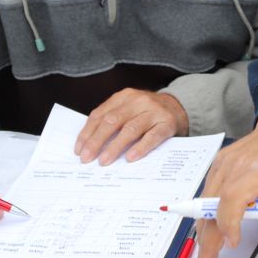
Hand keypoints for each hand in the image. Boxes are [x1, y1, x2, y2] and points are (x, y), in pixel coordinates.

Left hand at [75, 89, 189, 164]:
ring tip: (104, 161)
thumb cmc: (146, 113)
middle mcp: (138, 101)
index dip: (87, 133)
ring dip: (115, 147)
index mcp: (123, 97)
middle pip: (112, 121)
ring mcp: (153, 111)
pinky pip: (152, 137)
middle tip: (87, 158)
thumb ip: (112, 121)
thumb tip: (89, 146)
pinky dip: (140, 148)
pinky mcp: (167, 123)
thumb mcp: (128, 109)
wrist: (179, 107)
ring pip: (130, 129)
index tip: (79, 150)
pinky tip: (130, 158)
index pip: (100, 115)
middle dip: (97, 141)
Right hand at [194, 106, 257, 257]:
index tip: (233, 243)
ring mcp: (225, 163)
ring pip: (205, 201)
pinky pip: (207, 191)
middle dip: (208, 239)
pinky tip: (209, 232)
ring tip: (205, 256)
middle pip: (213, 204)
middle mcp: (237, 165)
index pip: (234, 197)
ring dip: (204, 230)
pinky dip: (206, 213)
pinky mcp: (219, 163)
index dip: (229, 222)